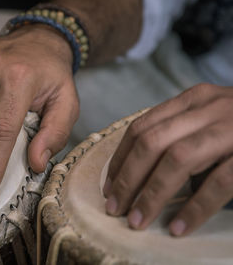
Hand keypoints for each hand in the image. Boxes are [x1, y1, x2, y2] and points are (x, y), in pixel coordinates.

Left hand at [103, 83, 232, 235]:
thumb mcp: (207, 121)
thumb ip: (178, 137)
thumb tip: (137, 175)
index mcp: (191, 100)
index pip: (140, 127)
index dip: (120, 159)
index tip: (108, 186)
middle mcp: (208, 108)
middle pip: (151, 143)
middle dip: (127, 179)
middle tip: (113, 207)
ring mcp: (232, 128)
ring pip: (178, 160)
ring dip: (151, 195)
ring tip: (136, 221)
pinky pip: (219, 182)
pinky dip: (194, 208)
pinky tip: (178, 228)